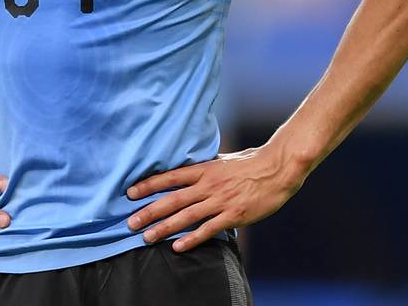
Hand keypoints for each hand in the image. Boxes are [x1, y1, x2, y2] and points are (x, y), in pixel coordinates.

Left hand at [125, 143, 310, 252]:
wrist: (277, 169)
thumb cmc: (251, 162)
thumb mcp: (223, 159)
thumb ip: (205, 167)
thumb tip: (189, 167)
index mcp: (204, 169)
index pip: (170, 177)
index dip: (148, 185)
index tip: (130, 193)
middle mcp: (208, 185)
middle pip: (172, 199)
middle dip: (149, 211)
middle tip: (130, 222)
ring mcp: (220, 201)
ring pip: (186, 216)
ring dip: (164, 228)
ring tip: (147, 236)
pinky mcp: (233, 215)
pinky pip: (208, 229)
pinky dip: (192, 239)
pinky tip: (177, 247)